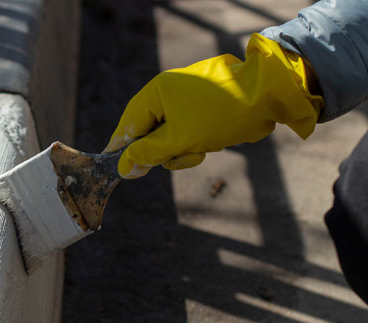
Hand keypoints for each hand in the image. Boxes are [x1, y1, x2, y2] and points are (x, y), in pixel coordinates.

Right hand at [105, 33, 322, 178]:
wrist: (268, 95)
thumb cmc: (221, 115)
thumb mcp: (180, 139)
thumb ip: (148, 154)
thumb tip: (124, 166)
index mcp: (157, 91)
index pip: (129, 124)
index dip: (122, 148)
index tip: (117, 168)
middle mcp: (168, 91)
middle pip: (149, 132)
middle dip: (164, 151)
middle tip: (180, 156)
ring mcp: (186, 97)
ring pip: (170, 135)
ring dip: (183, 149)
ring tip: (202, 149)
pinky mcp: (202, 106)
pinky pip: (187, 131)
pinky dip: (196, 142)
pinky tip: (212, 142)